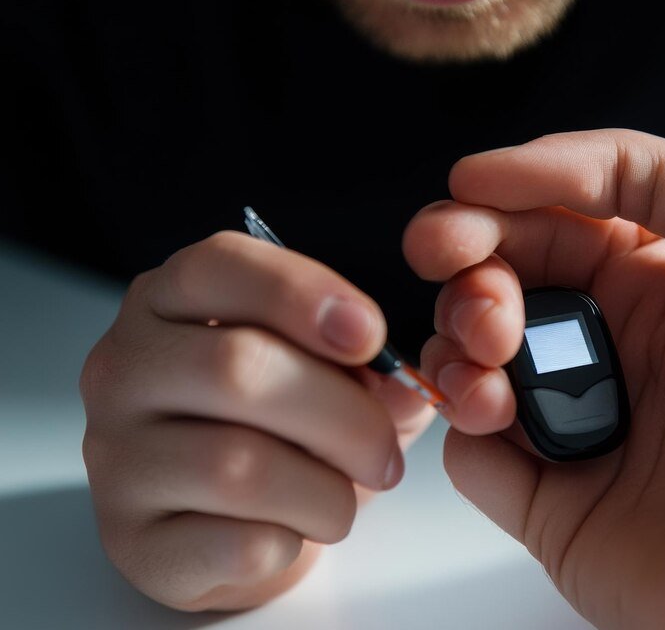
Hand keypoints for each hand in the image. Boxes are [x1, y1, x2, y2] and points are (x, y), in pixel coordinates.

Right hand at [79, 232, 484, 610]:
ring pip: (236, 466)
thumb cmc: (280, 432)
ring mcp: (115, 456)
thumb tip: (406, 387)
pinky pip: (232, 542)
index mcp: (169, 303)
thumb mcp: (329, 379)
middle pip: (238, 367)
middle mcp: (124, 368)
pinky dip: (290, 542)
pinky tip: (292, 532)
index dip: (302, 294)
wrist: (229, 528)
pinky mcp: (131, 541)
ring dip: (325, 492)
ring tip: (344, 500)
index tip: (371, 336)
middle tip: (386, 455)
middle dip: (344, 416)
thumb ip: (371, 371)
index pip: (219, 266)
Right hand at [403, 130, 664, 627]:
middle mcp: (618, 353)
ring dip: (459, 341)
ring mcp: (581, 428)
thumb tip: (530, 166)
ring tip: (489, 357)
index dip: (506, 200)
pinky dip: (466, 428)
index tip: (466, 196)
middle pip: (507, 284)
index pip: (560, 222)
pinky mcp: (551, 504)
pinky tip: (496, 420)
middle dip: (471, 263)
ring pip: (476, 362)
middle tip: (450, 261)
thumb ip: (660, 176)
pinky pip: (476, 454)